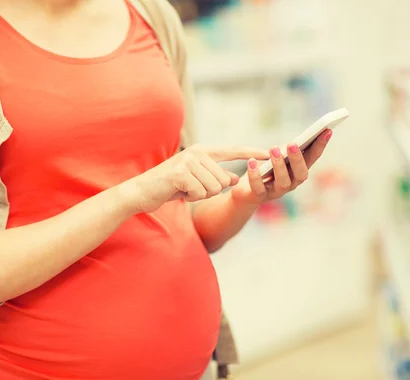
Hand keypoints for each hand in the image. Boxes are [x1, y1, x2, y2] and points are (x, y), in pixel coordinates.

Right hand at [122, 144, 268, 212]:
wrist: (141, 191)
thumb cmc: (170, 186)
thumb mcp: (196, 181)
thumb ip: (215, 177)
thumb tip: (235, 179)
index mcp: (202, 151)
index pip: (232, 151)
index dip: (251, 152)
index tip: (268, 152)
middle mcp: (197, 152)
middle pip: (224, 180)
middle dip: (210, 191)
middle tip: (191, 189)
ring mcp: (188, 161)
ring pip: (214, 188)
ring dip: (200, 195)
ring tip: (184, 190)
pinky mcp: (181, 173)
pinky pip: (200, 193)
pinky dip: (190, 198)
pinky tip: (178, 193)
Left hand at [231, 129, 331, 205]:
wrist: (245, 192)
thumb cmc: (264, 170)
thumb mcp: (277, 158)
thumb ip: (286, 151)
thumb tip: (295, 142)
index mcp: (298, 171)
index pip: (312, 158)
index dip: (320, 146)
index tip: (327, 130)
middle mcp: (291, 183)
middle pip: (300, 174)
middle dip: (298, 158)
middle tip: (293, 144)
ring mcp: (276, 192)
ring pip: (283, 182)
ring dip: (279, 165)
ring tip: (273, 149)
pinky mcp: (260, 196)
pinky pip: (259, 187)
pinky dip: (255, 174)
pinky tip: (252, 162)